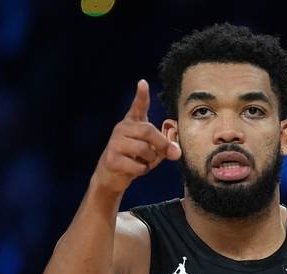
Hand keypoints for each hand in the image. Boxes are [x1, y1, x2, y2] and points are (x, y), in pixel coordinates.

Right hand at [91, 79, 181, 194]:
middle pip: (147, 130)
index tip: (143, 83)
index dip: (141, 95)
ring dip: (151, 160)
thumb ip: (165, 147)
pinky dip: (142, 170)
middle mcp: (121, 129)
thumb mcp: (152, 151)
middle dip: (162, 144)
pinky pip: (137, 165)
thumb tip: (176, 152)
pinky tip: (135, 169)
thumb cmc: (134, 160)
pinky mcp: (112, 159)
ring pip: (144, 149)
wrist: (111, 177)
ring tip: (144, 162)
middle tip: (171, 154)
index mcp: (131, 124)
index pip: (137, 107)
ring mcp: (115, 143)